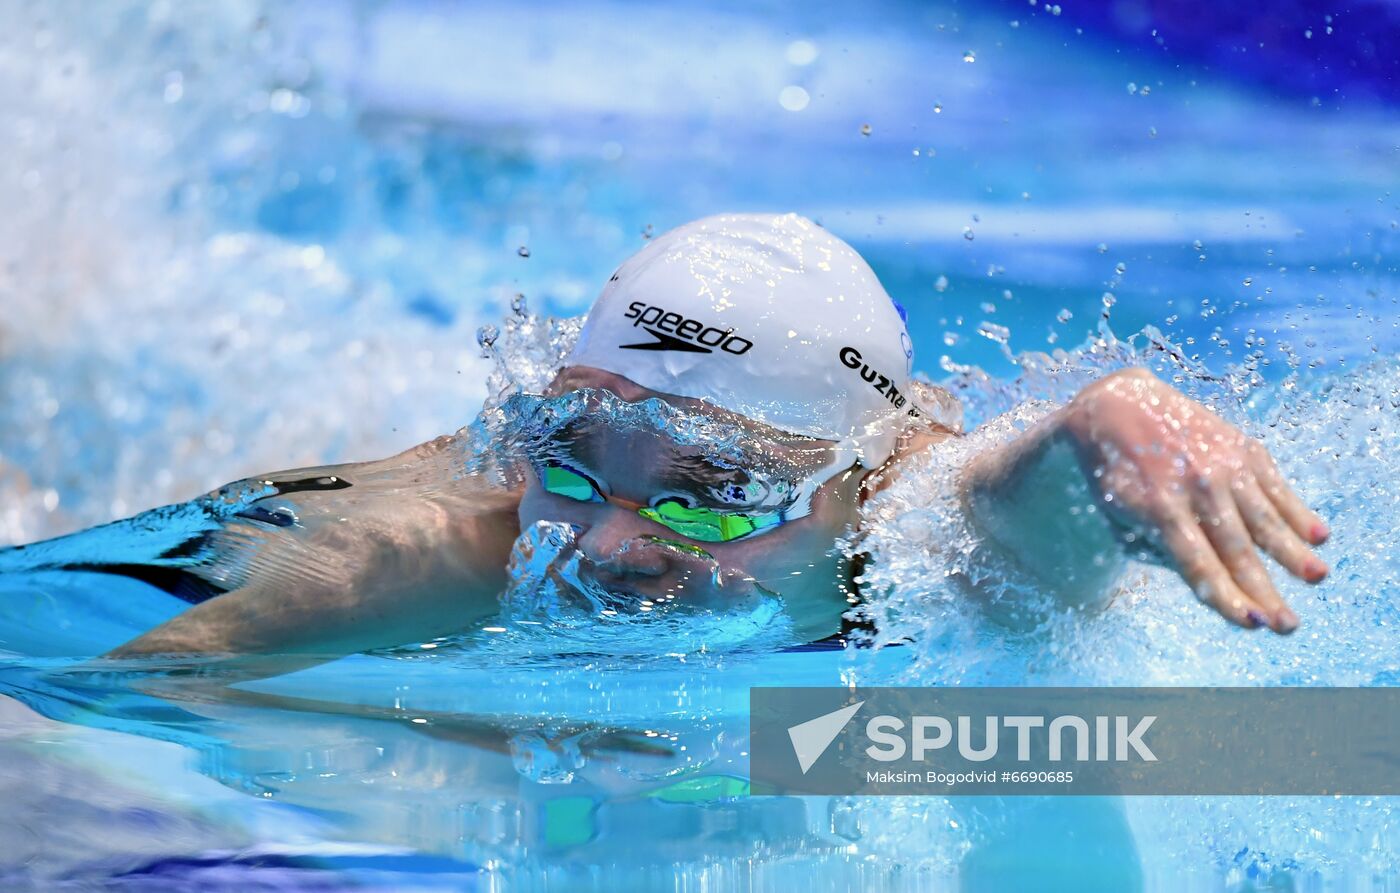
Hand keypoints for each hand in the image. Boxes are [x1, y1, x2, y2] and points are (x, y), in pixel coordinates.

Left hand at [1061, 368, 1327, 632]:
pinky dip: (1296, 511)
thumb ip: (1156, 549)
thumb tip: (1207, 579)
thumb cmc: (1115, 474)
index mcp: (1159, 511)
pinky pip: (1275, 486)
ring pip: (1264, 518)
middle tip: (1289, 625)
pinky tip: (1318, 536)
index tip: (1252, 624)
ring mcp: (1223, 465)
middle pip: (1237, 550)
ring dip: (1293, 553)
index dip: (1227, 597)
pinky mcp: (1241, 448)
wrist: (1117, 404)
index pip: (1199, 565)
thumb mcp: (1117, 516)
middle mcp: (1196, 488)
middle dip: (1265, 591)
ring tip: (1316, 578)